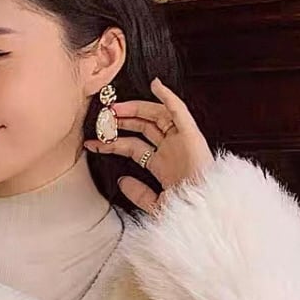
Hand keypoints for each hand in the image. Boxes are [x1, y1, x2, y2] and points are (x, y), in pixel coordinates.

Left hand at [84, 77, 214, 215]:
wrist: (206, 213)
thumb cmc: (188, 212)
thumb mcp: (156, 205)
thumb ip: (139, 193)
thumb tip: (121, 181)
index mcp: (162, 165)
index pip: (132, 147)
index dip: (111, 144)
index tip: (93, 143)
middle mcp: (170, 150)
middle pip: (142, 128)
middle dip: (122, 122)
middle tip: (103, 119)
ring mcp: (181, 141)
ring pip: (156, 116)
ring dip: (137, 108)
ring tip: (117, 107)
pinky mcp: (192, 136)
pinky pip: (179, 112)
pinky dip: (168, 98)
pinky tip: (156, 86)